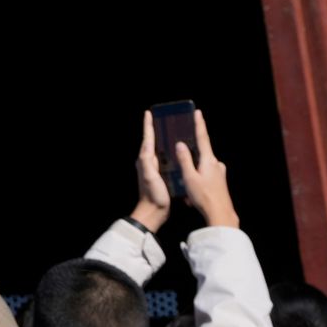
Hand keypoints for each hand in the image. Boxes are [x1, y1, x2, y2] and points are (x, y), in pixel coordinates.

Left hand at [132, 111, 171, 232]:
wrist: (154, 213)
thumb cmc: (151, 194)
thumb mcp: (149, 176)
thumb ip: (147, 162)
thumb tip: (147, 146)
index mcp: (145, 160)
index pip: (147, 138)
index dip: (148, 125)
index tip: (149, 113)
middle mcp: (149, 162)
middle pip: (154, 142)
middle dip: (157, 130)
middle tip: (165, 119)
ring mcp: (156, 169)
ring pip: (161, 150)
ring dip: (165, 140)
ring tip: (175, 131)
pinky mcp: (163, 176)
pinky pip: (167, 160)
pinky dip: (171, 152)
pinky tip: (181, 151)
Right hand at [176, 109, 237, 228]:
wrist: (220, 215)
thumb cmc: (204, 197)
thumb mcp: (189, 178)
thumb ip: (185, 160)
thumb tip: (181, 144)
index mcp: (209, 160)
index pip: (203, 138)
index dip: (199, 125)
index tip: (198, 113)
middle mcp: (216, 164)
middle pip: (202, 152)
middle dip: (192, 153)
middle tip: (184, 152)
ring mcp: (219, 174)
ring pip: (203, 166)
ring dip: (193, 171)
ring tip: (185, 182)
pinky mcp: (219, 183)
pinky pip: (205, 176)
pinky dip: (197, 180)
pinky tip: (191, 194)